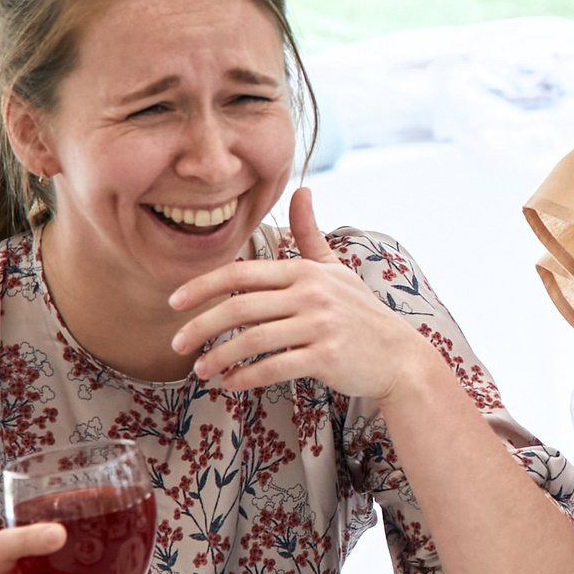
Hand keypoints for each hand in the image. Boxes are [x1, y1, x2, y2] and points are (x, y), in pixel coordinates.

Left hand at [166, 188, 428, 399]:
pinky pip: (275, 367)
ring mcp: (320, 325)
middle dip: (201, 326)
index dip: (202, 286)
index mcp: (304, 271)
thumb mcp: (336, 269)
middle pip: (240, 308)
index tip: (174, 301)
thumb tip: (302, 190)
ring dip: (220, 357)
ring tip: (201, 370)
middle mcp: (311, 294)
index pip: (241, 274)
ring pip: (253, 340)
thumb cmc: (361, 312)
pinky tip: (230, 383)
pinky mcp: (326, 357)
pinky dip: (246, 377)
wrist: (399, 356)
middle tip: (177, 343)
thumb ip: (310, 233)